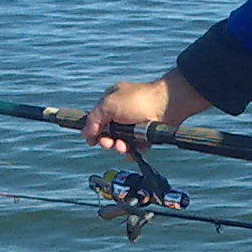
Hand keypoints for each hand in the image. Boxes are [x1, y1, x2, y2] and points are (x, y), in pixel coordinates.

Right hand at [82, 68, 211, 152]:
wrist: (166, 105)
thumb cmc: (138, 100)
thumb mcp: (108, 105)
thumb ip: (93, 119)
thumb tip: (85, 134)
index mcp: (112, 102)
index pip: (97, 120)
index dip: (93, 131)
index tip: (92, 140)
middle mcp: (122, 114)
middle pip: (107, 134)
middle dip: (106, 141)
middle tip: (109, 143)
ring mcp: (134, 125)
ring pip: (120, 143)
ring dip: (118, 147)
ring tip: (122, 146)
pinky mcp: (144, 136)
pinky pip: (134, 149)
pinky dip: (132, 152)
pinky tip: (132, 150)